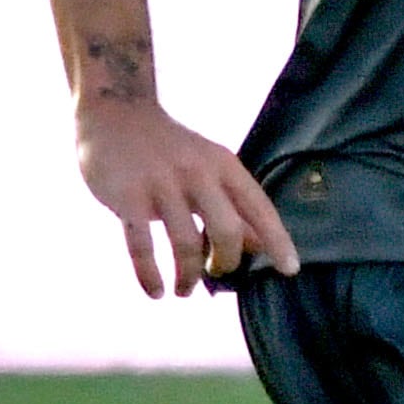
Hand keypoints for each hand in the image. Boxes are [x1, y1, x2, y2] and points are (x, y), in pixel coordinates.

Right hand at [79, 97, 294, 298]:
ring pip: (184, 243)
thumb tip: (261, 246)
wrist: (114, 112)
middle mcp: (196, 174)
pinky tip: (156, 291)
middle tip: (217, 274)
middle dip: (226, 262)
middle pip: (226, 231)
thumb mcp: (209, 170)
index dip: (278, 242)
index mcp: (224, 167)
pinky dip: (150, 274)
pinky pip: (142, 245)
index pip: (260, 209)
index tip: (290, 271)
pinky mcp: (125, 196)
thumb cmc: (170, 149)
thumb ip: (234, 206)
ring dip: (188, 275)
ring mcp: (160, 184)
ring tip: (184, 290)